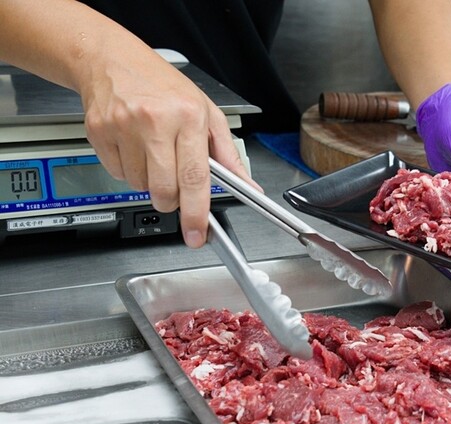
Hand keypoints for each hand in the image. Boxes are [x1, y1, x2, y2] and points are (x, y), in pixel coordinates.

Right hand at [80, 49, 255, 247]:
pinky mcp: (99, 132)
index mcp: (187, 117)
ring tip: (152, 151)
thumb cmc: (163, 85)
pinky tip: (133, 145)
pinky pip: (118, 174)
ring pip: (139, 186)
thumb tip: (248, 186)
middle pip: (164, 190)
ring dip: (149, 181)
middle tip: (174, 184)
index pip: (194, 177)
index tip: (197, 233)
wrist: (112, 60)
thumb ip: (228, 154)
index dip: (196, 212)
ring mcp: (123, 127)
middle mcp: (155, 122)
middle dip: (171, 199)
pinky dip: (128, 169)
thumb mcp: (206, 112)